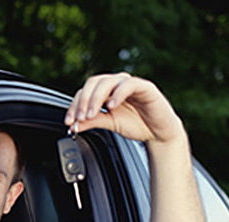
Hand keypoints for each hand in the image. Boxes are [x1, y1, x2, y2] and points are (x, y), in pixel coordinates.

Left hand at [64, 72, 185, 145]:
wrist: (159, 133)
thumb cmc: (136, 125)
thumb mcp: (110, 124)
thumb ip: (93, 121)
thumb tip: (73, 125)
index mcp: (106, 91)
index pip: (85, 91)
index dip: (74, 105)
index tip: (69, 121)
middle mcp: (117, 84)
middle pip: (93, 82)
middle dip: (83, 101)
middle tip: (80, 118)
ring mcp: (130, 84)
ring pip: (108, 82)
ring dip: (96, 98)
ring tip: (92, 115)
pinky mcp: (144, 87)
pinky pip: (128, 85)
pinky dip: (117, 94)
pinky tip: (111, 106)